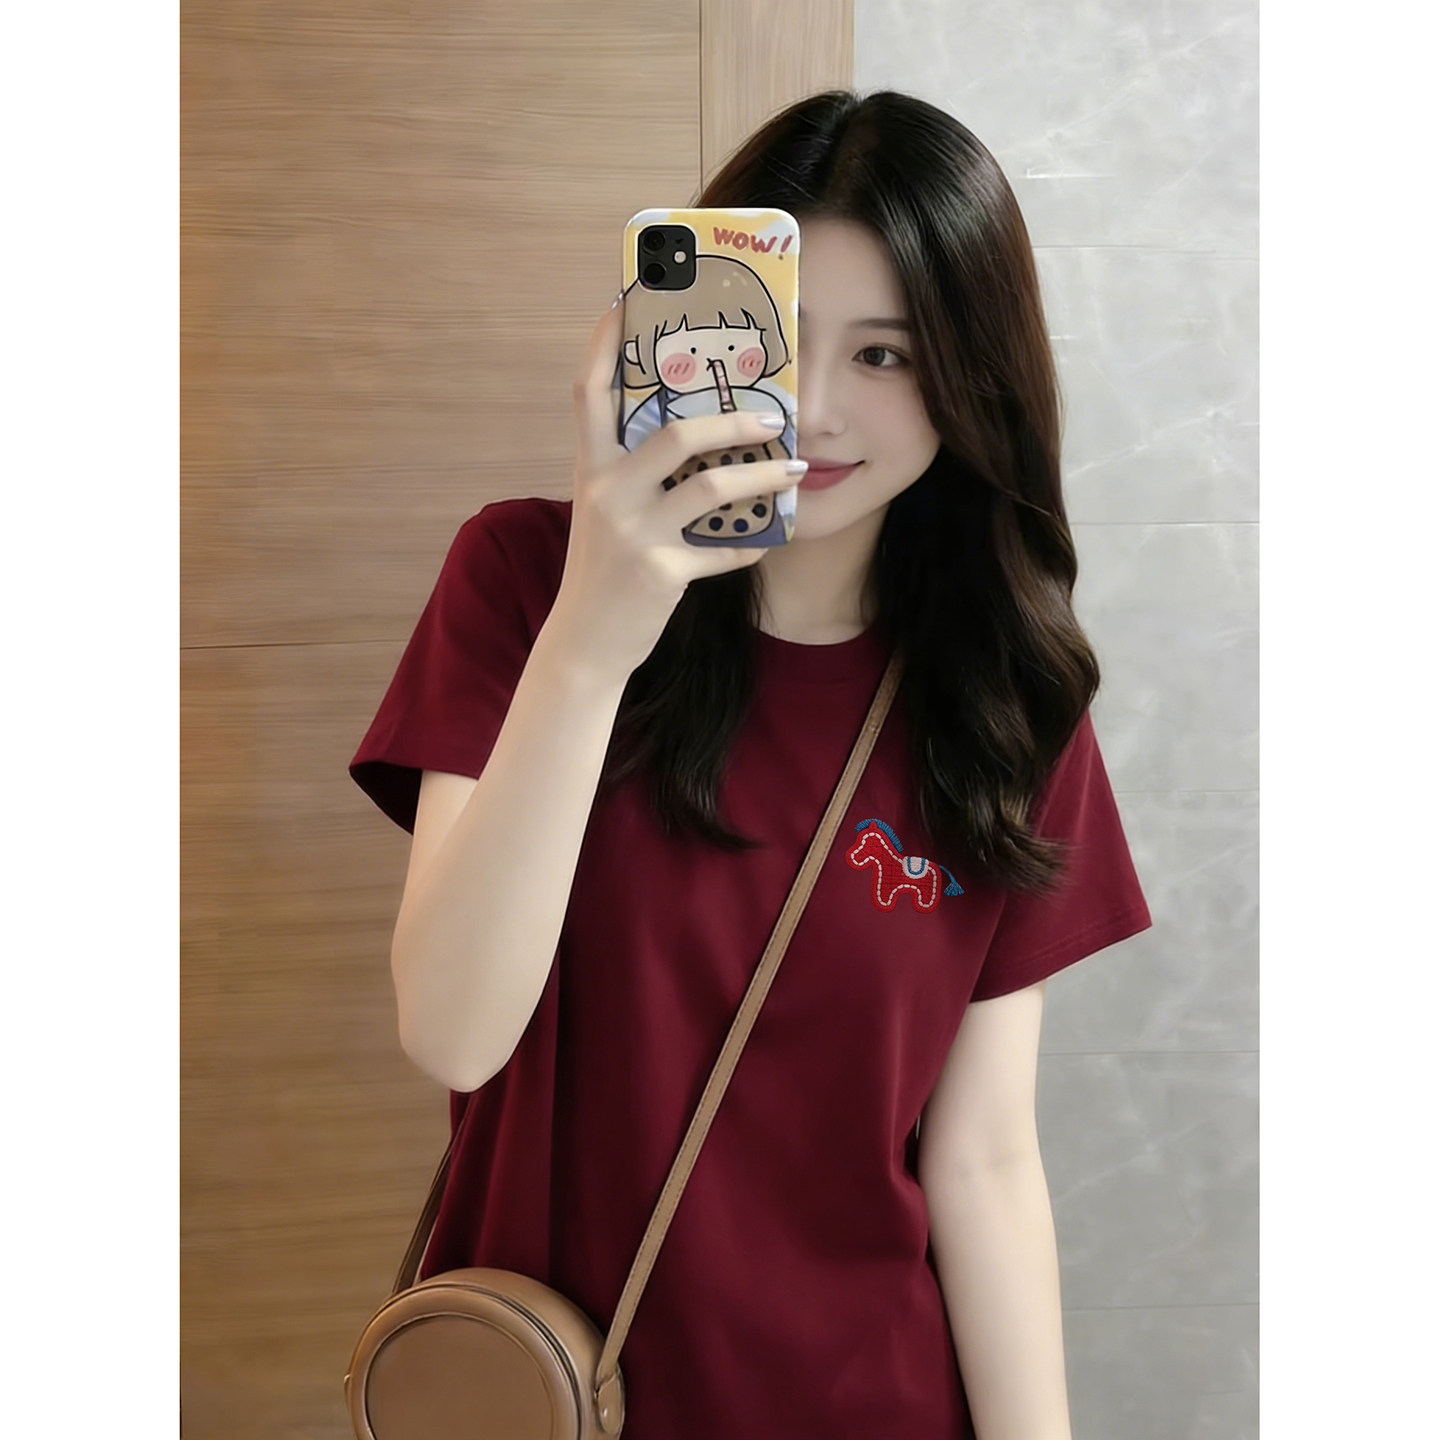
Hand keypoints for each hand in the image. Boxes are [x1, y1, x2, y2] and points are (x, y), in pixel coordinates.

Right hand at [546, 302, 804, 678]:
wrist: (585, 642)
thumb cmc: (604, 569)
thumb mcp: (605, 509)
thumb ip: (636, 469)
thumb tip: (696, 428)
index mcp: (591, 467)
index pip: (590, 389)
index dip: (608, 339)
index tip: (632, 295)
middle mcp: (607, 492)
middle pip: (673, 431)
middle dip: (731, 418)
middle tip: (774, 415)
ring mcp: (633, 533)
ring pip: (710, 486)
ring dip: (763, 475)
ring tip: (796, 466)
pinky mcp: (659, 573)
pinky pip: (723, 548)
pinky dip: (752, 541)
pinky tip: (773, 535)